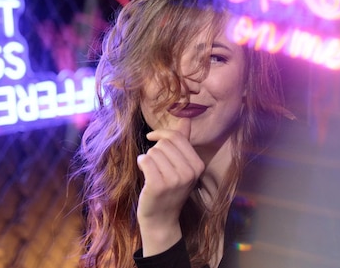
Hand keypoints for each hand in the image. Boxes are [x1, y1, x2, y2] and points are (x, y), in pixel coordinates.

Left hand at [136, 118, 204, 255]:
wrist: (161, 219)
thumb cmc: (169, 189)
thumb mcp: (181, 165)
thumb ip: (184, 142)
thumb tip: (186, 120)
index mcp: (198, 165)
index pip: (178, 137)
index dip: (161, 134)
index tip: (152, 138)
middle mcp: (189, 172)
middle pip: (165, 144)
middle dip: (155, 150)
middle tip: (156, 165)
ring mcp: (174, 180)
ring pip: (153, 152)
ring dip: (148, 159)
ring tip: (152, 172)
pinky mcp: (158, 185)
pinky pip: (145, 160)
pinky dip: (141, 163)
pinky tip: (144, 172)